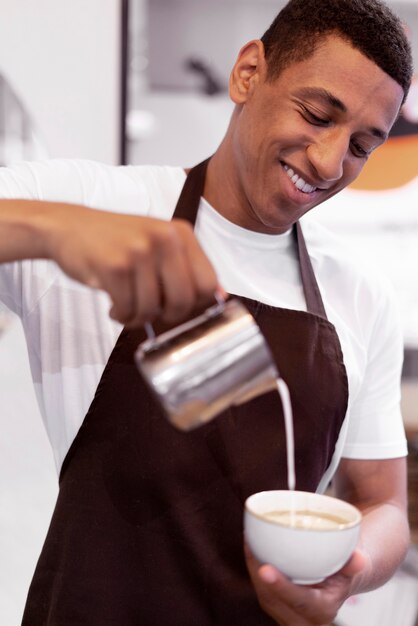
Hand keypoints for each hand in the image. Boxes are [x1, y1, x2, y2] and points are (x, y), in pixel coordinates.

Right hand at [44, 205, 218, 326]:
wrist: (69, 227)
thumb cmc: (116, 241)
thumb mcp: (158, 244)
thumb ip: (188, 268)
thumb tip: (219, 297)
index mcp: (180, 233)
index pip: (208, 284)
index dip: (195, 306)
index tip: (177, 308)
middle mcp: (164, 238)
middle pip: (183, 302)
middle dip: (166, 316)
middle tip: (151, 311)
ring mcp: (139, 251)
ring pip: (153, 309)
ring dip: (138, 317)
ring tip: (127, 304)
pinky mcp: (114, 266)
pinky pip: (128, 310)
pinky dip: (121, 315)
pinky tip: (114, 304)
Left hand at [244, 542, 367, 624]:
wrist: (340, 580)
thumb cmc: (344, 570)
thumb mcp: (351, 566)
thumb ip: (353, 564)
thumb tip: (359, 560)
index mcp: (323, 610)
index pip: (300, 601)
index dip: (282, 586)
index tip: (265, 569)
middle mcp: (305, 620)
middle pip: (274, 600)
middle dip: (258, 576)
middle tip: (251, 545)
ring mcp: (289, 616)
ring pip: (265, 597)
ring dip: (254, 569)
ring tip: (250, 541)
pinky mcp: (279, 608)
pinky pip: (263, 592)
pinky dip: (255, 569)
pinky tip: (252, 548)